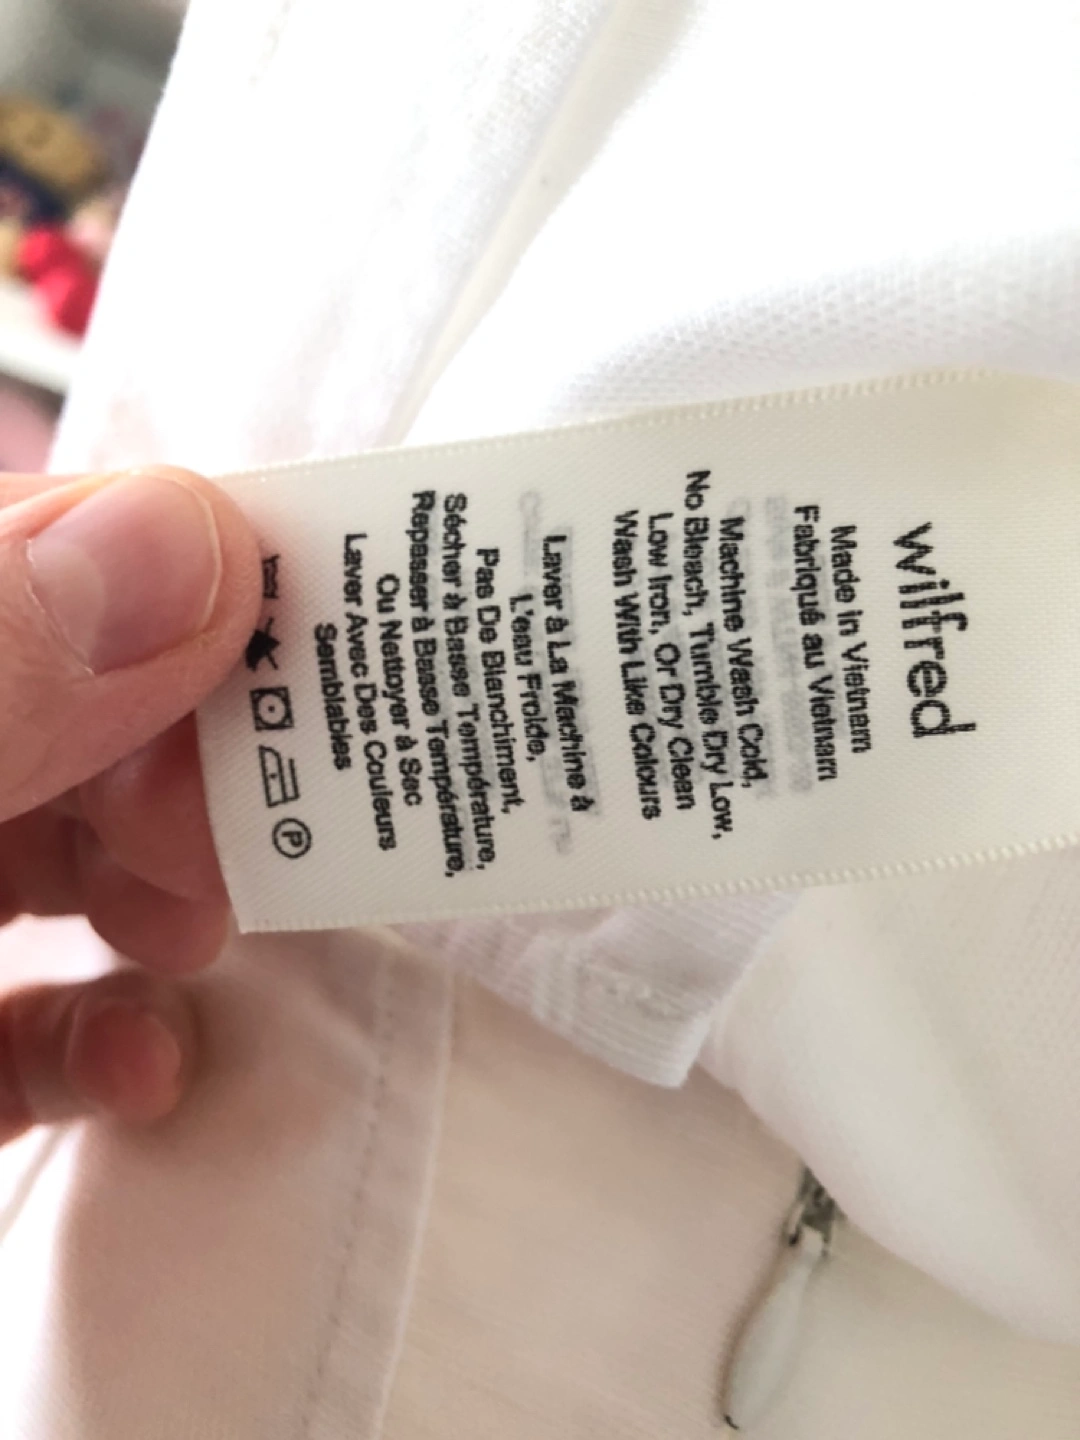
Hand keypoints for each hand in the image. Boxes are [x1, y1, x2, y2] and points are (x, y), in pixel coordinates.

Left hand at [0, 468, 260, 1141]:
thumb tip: (194, 534)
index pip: (53, 549)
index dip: (186, 564)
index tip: (311, 624)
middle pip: (85, 702)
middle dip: (189, 750)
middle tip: (244, 809)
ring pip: (68, 852)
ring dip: (167, 883)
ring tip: (195, 928)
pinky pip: (27, 1027)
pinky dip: (105, 1040)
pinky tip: (147, 1060)